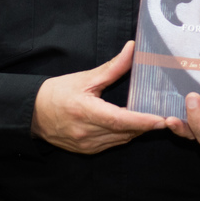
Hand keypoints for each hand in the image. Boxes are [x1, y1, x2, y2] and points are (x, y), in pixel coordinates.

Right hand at [31, 41, 167, 153]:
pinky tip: (131, 125)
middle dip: (145, 125)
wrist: (33, 114)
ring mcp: (86, 145)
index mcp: (85, 111)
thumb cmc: (57, 93)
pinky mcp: (87, 151)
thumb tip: (132, 49)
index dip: (141, 120)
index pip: (119, 119)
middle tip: (166, 116)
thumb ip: (112, 67)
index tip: (161, 119)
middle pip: (124, 131)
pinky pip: (112, 144)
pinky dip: (124, 135)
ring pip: (121, 140)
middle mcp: (86, 132)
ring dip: (136, 130)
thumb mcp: (85, 78)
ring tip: (152, 119)